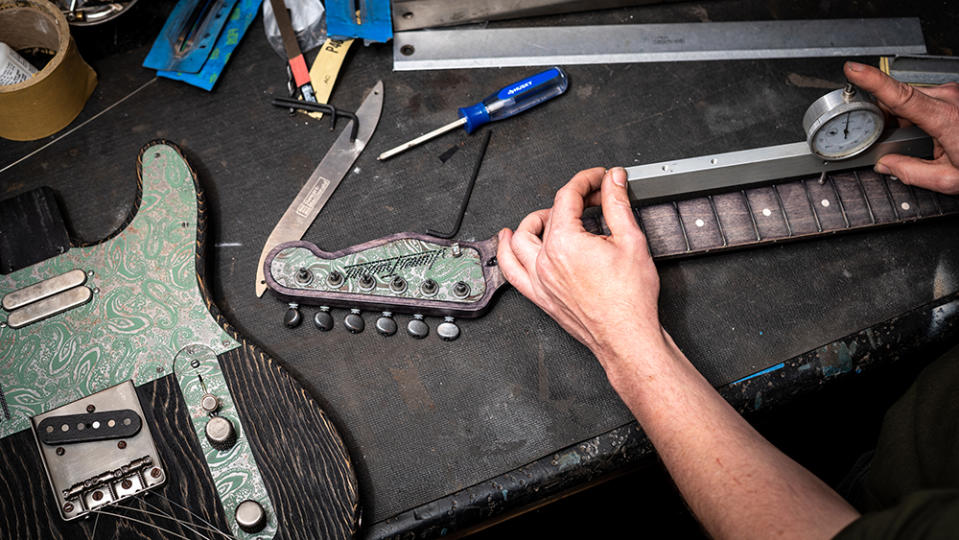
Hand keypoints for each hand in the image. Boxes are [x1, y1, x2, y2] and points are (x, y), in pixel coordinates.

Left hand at [496, 167, 663, 364]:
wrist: (627, 337)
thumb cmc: (629, 300)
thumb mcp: (631, 240)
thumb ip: (618, 205)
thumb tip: (613, 181)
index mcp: (565, 243)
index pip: (568, 197)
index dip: (585, 180)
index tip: (598, 178)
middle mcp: (545, 261)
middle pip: (544, 216)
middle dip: (566, 201)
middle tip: (588, 200)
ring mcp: (539, 281)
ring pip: (518, 242)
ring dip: (530, 223)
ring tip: (546, 216)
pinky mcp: (540, 297)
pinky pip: (511, 273)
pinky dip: (506, 254)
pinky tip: (507, 242)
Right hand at [845, 61, 958, 193]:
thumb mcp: (950, 179)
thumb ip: (911, 172)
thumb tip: (887, 166)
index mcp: (946, 118)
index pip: (900, 96)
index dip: (874, 81)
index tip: (854, 70)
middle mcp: (950, 97)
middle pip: (900, 102)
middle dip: (888, 120)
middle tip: (890, 142)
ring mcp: (953, 93)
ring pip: (912, 101)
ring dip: (907, 120)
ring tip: (922, 141)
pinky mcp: (955, 93)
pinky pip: (925, 100)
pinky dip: (920, 116)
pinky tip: (930, 133)